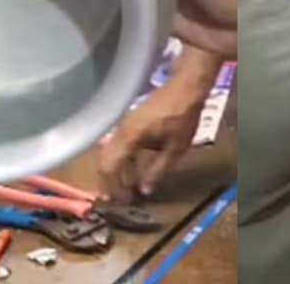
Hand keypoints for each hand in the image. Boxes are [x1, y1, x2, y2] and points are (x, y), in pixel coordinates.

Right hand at [98, 78, 205, 202]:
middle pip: (104, 162)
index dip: (114, 188)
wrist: (185, 88)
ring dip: (115, 173)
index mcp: (130, 137)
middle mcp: (120, 130)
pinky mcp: (128, 123)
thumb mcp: (175, 148)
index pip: (111, 168)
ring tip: (126, 190)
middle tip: (120, 200)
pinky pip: (117, 146)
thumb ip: (157, 170)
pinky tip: (131, 172)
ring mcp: (123, 125)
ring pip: (108, 154)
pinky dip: (120, 161)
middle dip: (110, 183)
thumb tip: (144, 191)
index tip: (123, 202)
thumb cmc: (183, 116)